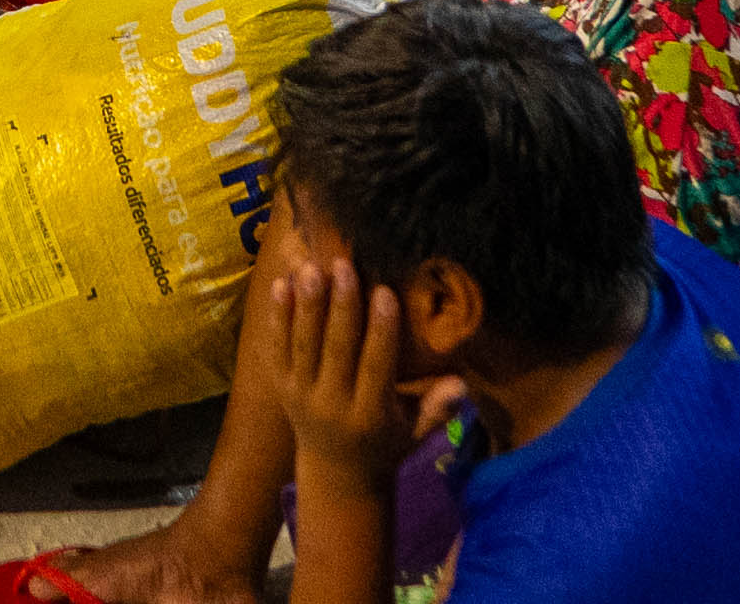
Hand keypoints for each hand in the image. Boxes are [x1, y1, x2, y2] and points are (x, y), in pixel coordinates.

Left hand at [278, 258, 470, 495]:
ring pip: (302, 345)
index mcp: (369, 415)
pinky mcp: (279, 386)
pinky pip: (276, 347)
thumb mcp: (415, 434)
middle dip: (340, 307)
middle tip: (344, 266)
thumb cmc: (386, 444)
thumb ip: (437, 409)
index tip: (385, 292)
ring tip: (311, 267)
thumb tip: (463, 385)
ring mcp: (300, 395)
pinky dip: (277, 316)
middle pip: (335, 350)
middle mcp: (331, 404)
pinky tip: (279, 282)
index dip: (381, 330)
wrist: (335, 473)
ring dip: (306, 305)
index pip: (376, 367)